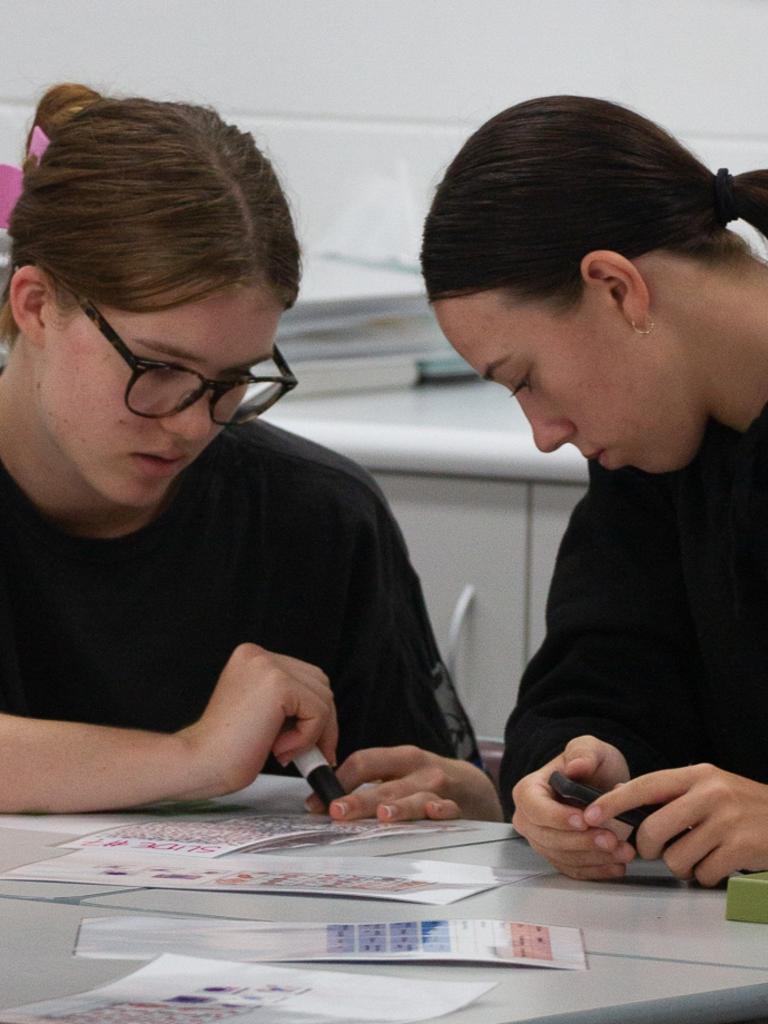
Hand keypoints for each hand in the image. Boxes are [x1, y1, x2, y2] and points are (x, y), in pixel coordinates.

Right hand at [179, 643, 336, 794]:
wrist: (200, 764)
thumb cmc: (225, 749)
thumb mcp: (260, 713)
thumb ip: (286, 703)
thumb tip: (326, 714)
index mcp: (252, 658)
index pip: (305, 677)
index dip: (313, 712)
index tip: (311, 742)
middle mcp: (259, 655)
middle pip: (319, 683)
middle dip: (321, 722)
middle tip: (309, 754)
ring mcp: (268, 666)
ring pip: (323, 697)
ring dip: (313, 733)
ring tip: (283, 751)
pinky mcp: (278, 684)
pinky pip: (318, 711)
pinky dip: (309, 737)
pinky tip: (280, 749)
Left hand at [304, 745, 502, 821]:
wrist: (475, 787)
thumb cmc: (428, 780)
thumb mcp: (401, 772)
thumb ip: (371, 782)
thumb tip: (328, 799)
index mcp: (399, 758)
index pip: (364, 762)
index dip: (340, 781)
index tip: (318, 801)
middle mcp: (418, 771)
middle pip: (384, 785)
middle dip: (360, 799)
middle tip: (338, 811)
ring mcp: (439, 789)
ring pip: (415, 797)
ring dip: (399, 806)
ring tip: (383, 815)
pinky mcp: (458, 807)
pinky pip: (448, 809)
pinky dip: (440, 811)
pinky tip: (432, 813)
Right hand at [511, 734, 635, 880]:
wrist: (603, 785)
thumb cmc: (592, 766)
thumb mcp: (591, 749)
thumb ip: (584, 753)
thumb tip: (575, 766)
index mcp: (529, 790)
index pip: (534, 808)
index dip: (556, 817)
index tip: (584, 820)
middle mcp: (529, 819)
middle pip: (547, 838)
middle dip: (581, 841)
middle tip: (611, 838)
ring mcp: (542, 840)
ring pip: (562, 857)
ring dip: (594, 857)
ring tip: (623, 850)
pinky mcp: (559, 857)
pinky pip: (573, 870)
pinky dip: (596, 870)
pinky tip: (617, 864)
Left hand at [583, 763, 767, 886]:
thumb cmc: (743, 806)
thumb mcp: (709, 786)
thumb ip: (671, 792)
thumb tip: (622, 799)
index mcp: (697, 775)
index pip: (644, 786)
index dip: (613, 802)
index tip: (588, 814)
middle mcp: (710, 793)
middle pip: (653, 829)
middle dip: (650, 848)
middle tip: (661, 849)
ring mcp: (726, 820)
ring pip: (676, 858)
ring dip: (683, 865)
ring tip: (701, 854)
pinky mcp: (740, 848)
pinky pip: (702, 874)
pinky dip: (706, 876)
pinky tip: (719, 864)